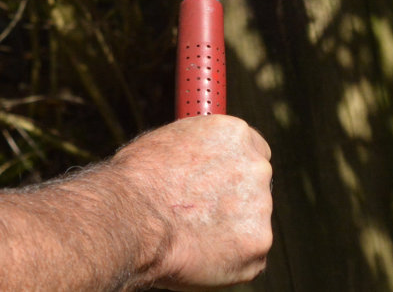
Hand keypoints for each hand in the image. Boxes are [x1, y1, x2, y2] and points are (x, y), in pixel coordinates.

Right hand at [107, 115, 272, 290]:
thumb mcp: (166, 142)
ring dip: (228, 229)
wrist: (131, 218)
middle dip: (234, 199)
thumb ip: (197, 151)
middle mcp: (256, 166)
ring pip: (250, 223)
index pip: (253, 147)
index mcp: (233, 133)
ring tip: (188, 232)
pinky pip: (249, 255)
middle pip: (255, 185)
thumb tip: (197, 160)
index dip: (234, 165)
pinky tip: (197, 250)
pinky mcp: (259, 245)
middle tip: (201, 212)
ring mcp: (261, 207)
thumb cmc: (136, 180)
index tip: (222, 178)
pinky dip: (228, 258)